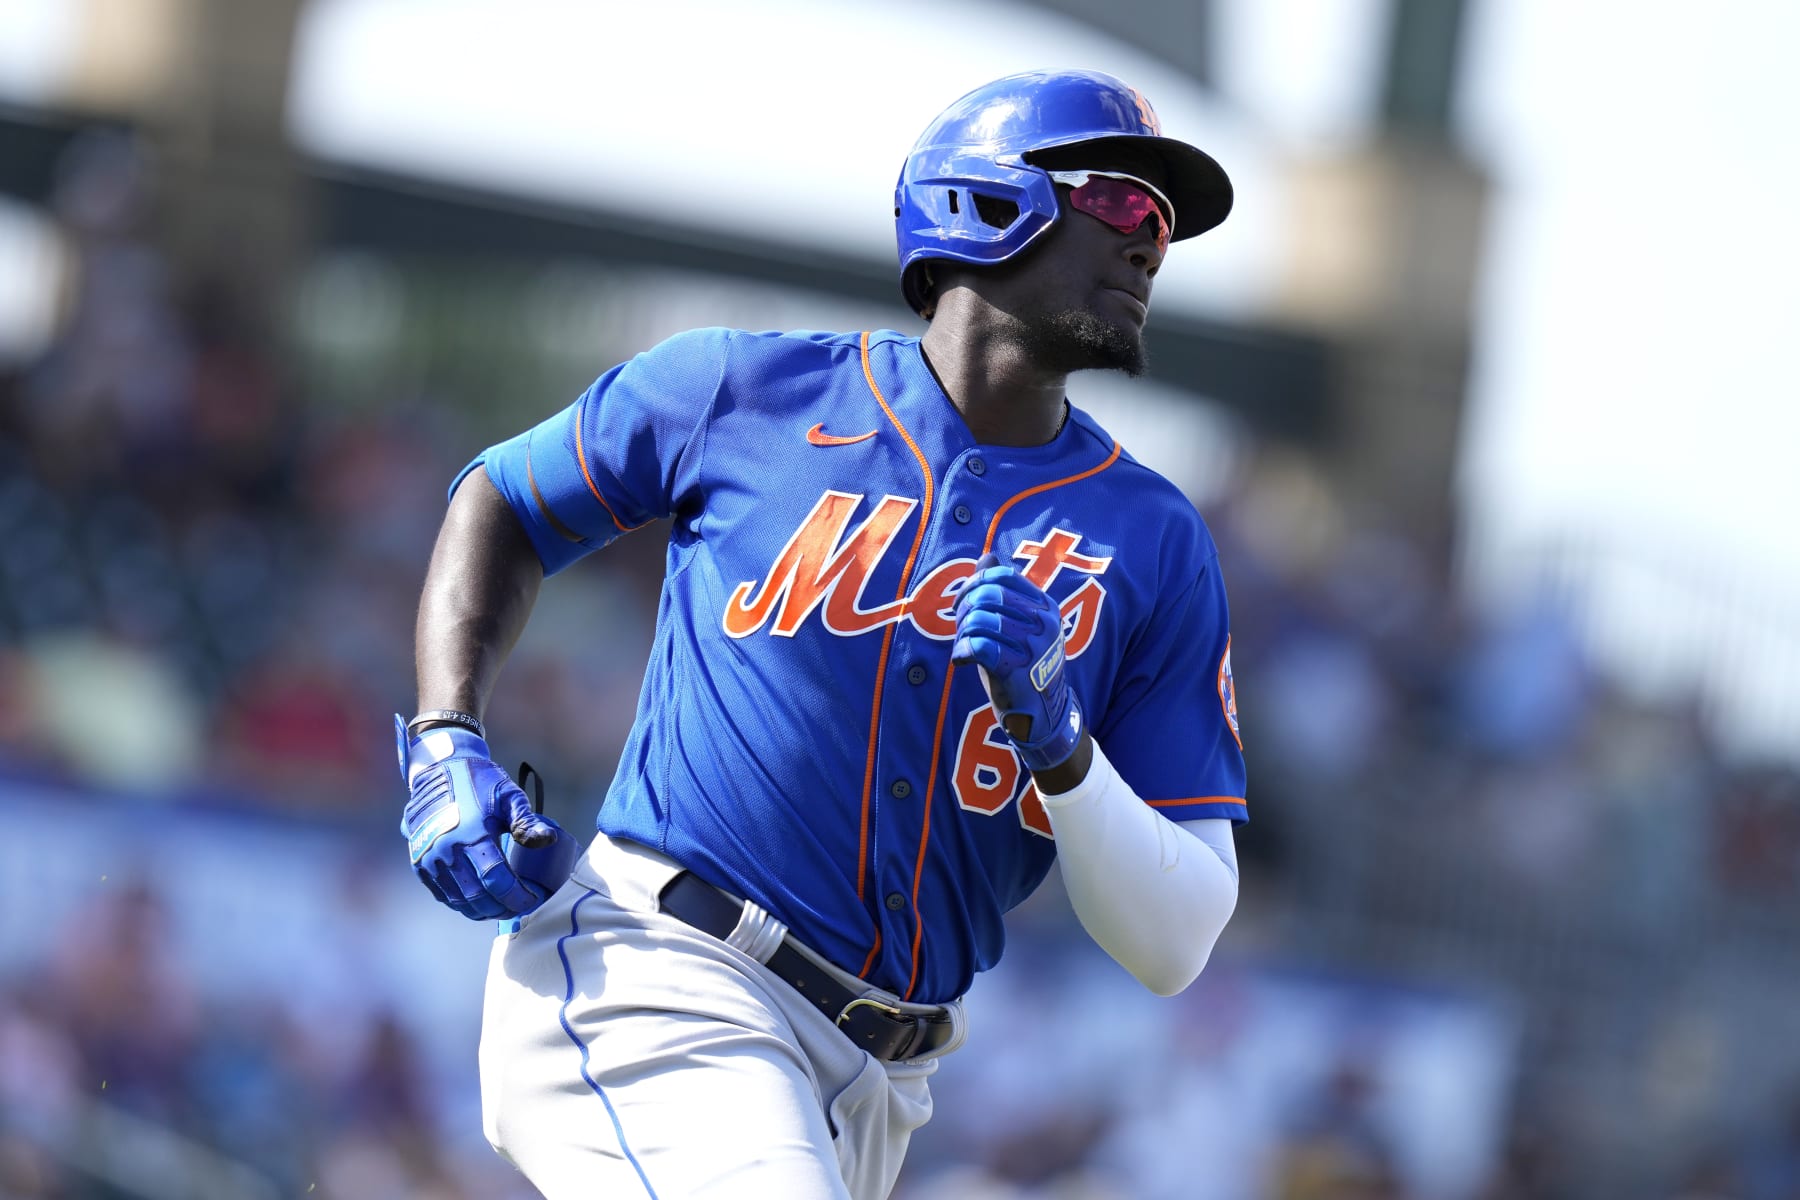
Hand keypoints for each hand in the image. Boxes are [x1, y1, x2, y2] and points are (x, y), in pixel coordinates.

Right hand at [396, 717, 577, 919]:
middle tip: (519, 906)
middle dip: (502, 908)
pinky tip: (478, 902)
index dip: (517, 896)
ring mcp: (430, 860)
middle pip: (478, 897)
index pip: (497, 881)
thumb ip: (526, 821)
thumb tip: (548, 841)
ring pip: (459, 900)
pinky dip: (462, 903)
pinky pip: (442, 894)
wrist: (438, 770)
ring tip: (501, 908)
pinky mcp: (420, 863)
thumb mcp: (508, 795)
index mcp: (472, 835)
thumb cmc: (478, 781)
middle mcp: (447, 851)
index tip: (532, 898)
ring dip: (482, 910)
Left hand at [950, 553, 1083, 771]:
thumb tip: (987, 556)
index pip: (1002, 576)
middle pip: (987, 595)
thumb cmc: (1025, 667)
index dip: (974, 584)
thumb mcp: (1019, 625)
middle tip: (960, 628)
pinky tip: (963, 660)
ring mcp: (1032, 646)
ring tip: (964, 648)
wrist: (1043, 714)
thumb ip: (1003, 591)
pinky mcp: (1016, 669)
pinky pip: (976, 645)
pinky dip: (961, 652)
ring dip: (962, 634)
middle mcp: (1043, 622)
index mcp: (1045, 606)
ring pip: (978, 620)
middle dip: (964, 609)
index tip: (962, 603)